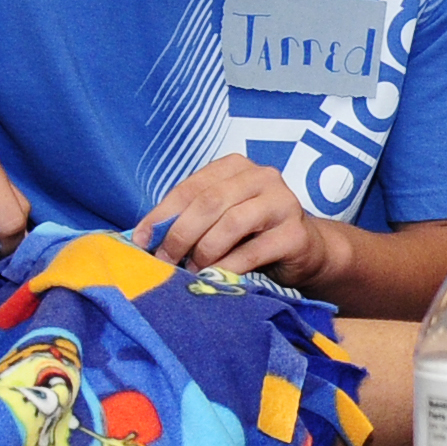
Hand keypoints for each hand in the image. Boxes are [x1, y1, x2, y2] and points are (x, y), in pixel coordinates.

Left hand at [134, 152, 338, 282]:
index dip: (162, 214)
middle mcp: (262, 177)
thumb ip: (190, 218)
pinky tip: (213, 278)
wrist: (305, 250)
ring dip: (203, 252)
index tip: (141, 240)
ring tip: (191, 271)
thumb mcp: (220, 218)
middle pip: (210, 202)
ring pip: (231, 223)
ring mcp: (282, 203)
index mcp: (236, 167)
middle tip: (165, 260)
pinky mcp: (294, 234)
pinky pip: (252, 252)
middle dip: (180, 234)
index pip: (191, 186)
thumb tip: (146, 238)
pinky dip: (227, 267)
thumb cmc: (253, 234)